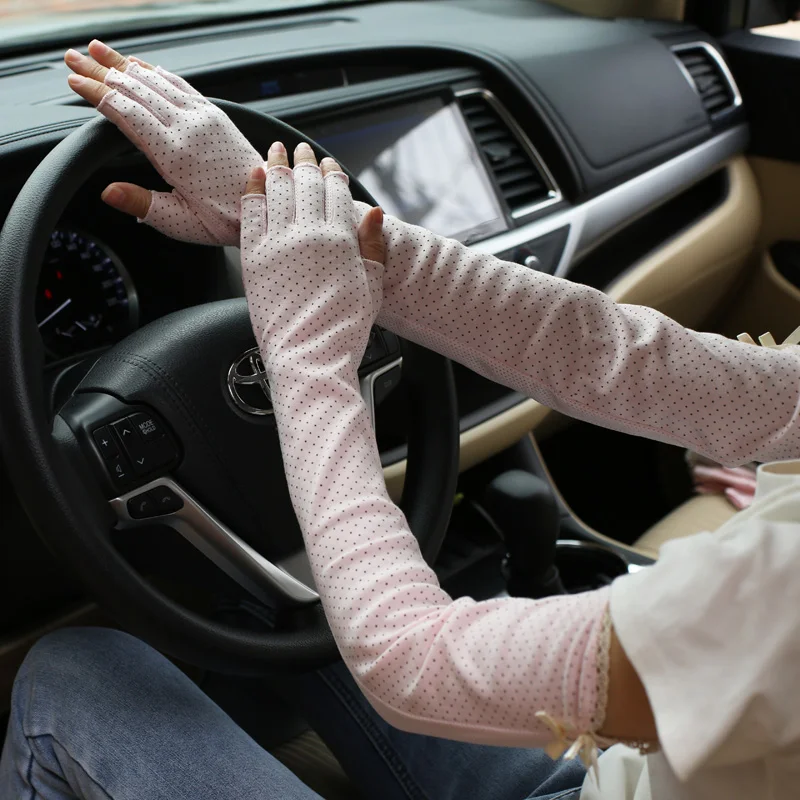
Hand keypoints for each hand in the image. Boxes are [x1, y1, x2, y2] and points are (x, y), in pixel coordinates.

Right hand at [65, 39, 262, 244]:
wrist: (272, 203)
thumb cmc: (228, 219)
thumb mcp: (182, 222)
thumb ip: (144, 205)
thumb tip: (107, 193)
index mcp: (176, 153)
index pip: (127, 113)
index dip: (98, 94)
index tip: (74, 81)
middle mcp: (190, 127)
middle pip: (136, 89)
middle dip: (102, 71)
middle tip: (73, 58)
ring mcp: (205, 117)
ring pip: (157, 81)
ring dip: (124, 64)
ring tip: (98, 51)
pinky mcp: (217, 115)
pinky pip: (180, 84)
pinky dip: (156, 71)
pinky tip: (142, 65)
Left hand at [240, 141, 384, 365]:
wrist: (310, 358)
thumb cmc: (342, 331)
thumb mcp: (372, 288)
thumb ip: (372, 247)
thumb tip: (374, 213)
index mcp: (340, 241)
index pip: (336, 193)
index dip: (332, 174)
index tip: (330, 165)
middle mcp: (308, 235)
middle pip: (305, 185)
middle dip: (304, 162)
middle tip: (300, 149)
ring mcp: (278, 243)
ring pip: (277, 190)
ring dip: (277, 165)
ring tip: (276, 151)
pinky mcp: (253, 257)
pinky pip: (251, 212)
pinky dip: (253, 189)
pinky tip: (255, 175)